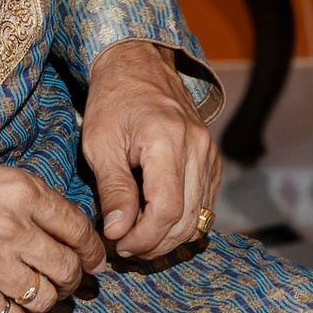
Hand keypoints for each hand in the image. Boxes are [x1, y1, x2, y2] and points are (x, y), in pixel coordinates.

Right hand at [0, 149, 106, 312]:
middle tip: (68, 284)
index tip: (94, 261)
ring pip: (44, 298)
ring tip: (40, 301)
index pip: (79, 229)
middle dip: (74, 280)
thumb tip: (50, 223)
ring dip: (47, 303)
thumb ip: (21, 198)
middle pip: (68, 269)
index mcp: (23, 192)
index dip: (92, 251)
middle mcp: (15, 228)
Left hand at [82, 37, 219, 261]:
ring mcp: (210, 153)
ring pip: (200, 216)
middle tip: (124, 248)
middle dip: (155, 244)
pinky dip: (183, 221)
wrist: (138, 64)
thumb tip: (118, 233)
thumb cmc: (112, 101)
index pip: (167, 210)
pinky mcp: (212, 159)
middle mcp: (198, 148)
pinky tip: (155, 221)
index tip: (118, 244)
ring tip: (138, 238)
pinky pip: (205, 203)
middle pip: (188, 219)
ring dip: (170, 237)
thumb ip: (113, 190)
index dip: (144, 237)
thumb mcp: (100, 144)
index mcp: (167, 141)